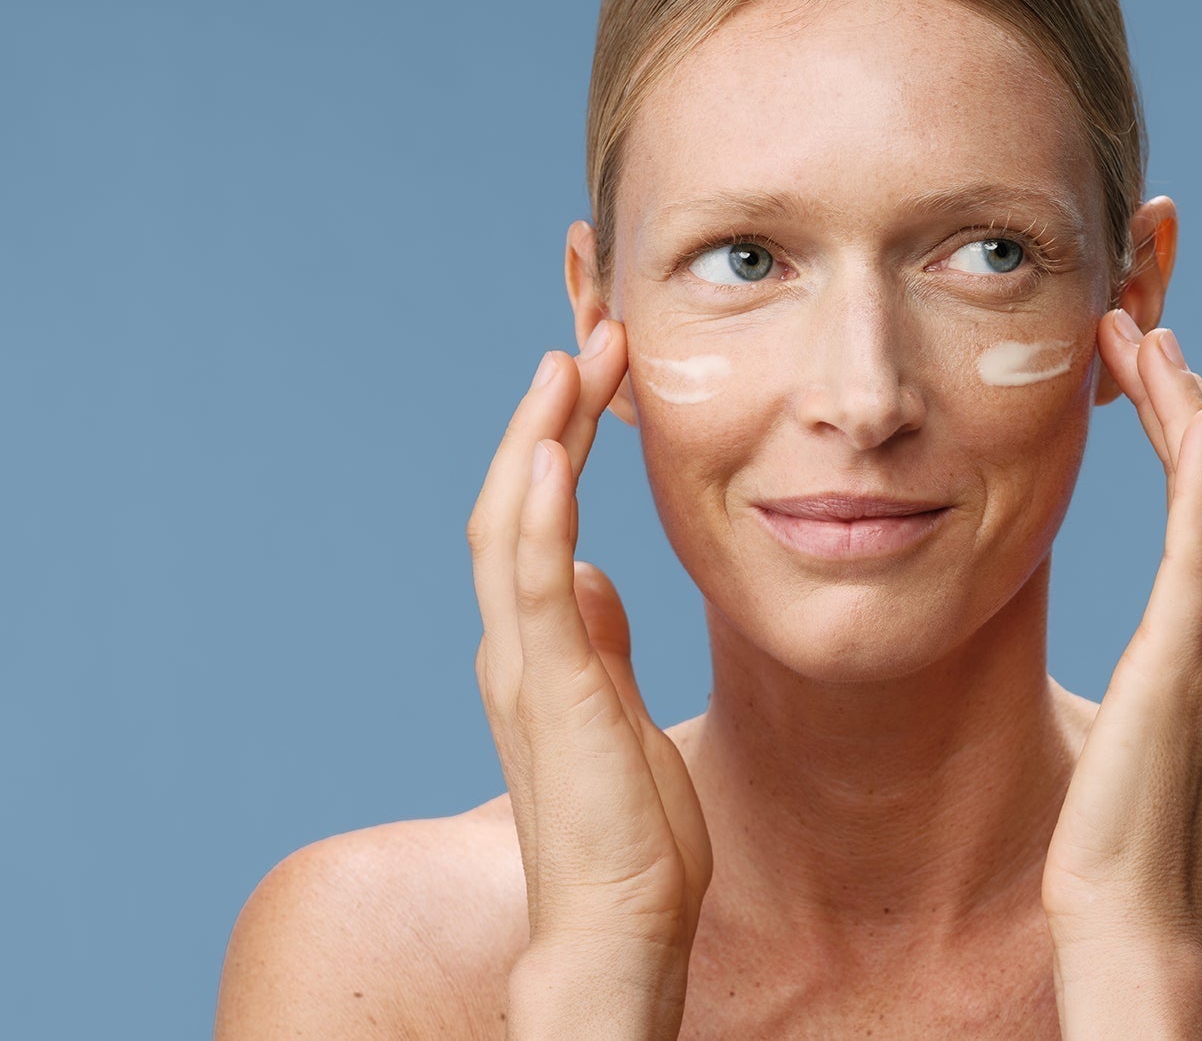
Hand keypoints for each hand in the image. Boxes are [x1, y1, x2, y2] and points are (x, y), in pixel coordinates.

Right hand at [466, 318, 712, 966]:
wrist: (619, 927)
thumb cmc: (627, 832)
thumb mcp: (620, 710)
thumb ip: (597, 641)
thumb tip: (592, 577)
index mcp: (536, 646)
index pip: (536, 515)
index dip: (560, 437)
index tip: (602, 371)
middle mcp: (515, 646)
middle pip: (514, 501)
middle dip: (552, 413)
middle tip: (594, 336)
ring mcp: (527, 669)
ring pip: (511, 526)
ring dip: (539, 437)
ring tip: (571, 359)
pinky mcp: (554, 696)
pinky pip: (533, 590)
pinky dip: (537, 518)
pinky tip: (552, 456)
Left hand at [1041, 310, 1201, 949]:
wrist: (1131, 904)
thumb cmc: (1136, 814)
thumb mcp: (1180, 708)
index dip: (1196, 429)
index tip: (1154, 369)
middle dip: (1187, 396)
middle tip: (1140, 323)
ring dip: (1188, 406)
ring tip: (1146, 335)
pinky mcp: (1187, 658)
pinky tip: (1196, 415)